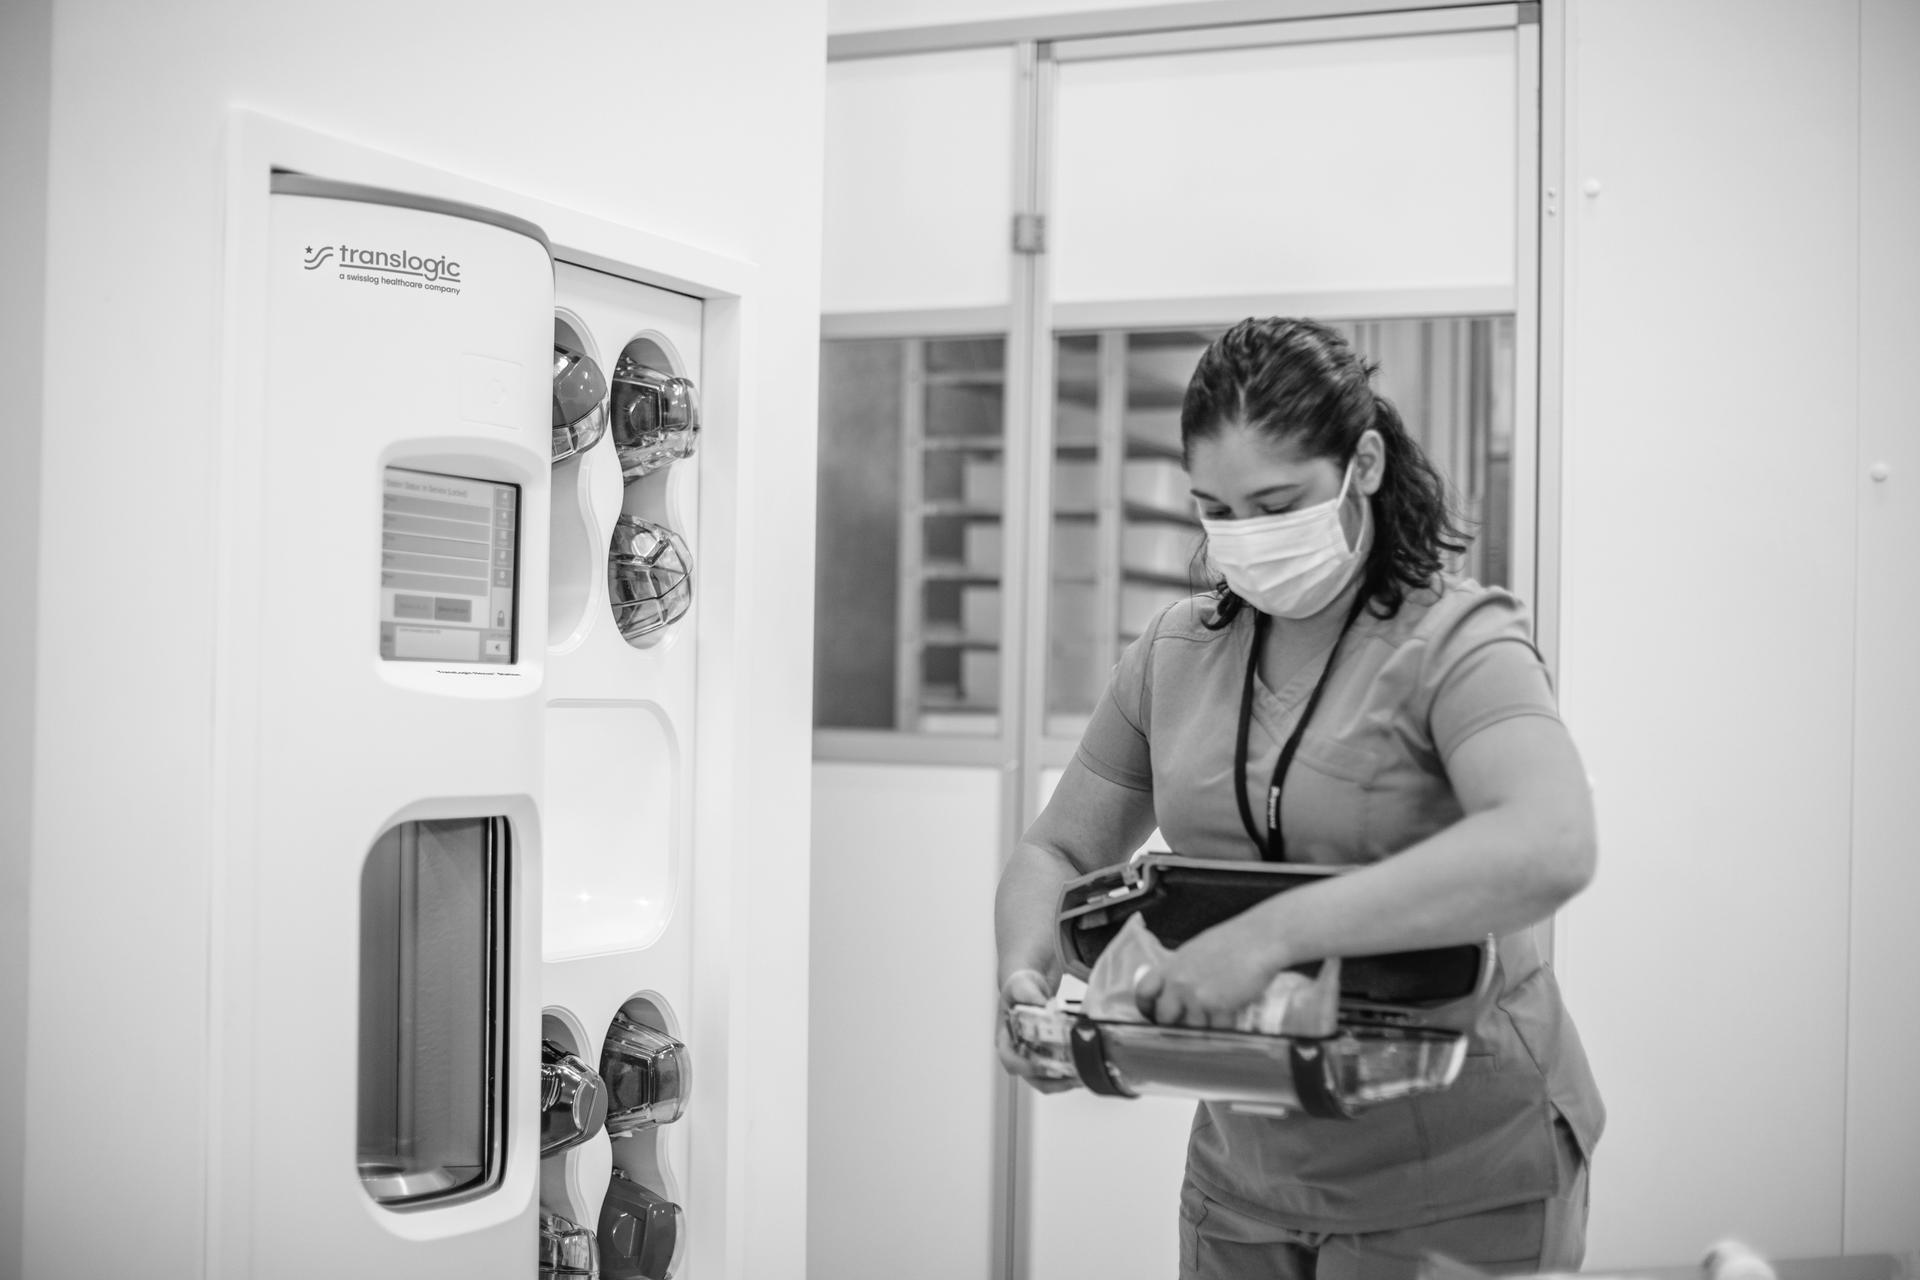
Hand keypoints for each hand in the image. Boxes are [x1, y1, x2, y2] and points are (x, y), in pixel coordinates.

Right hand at [995, 969, 1076, 1093]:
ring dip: (1066, 1081)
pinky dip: (1071, 1073)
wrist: (1030, 987)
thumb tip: (1046, 1007)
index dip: (1026, 1067)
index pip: (1011, 1061)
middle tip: (1075, 1076)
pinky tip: (1087, 1068)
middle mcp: (1018, 1053)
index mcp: (1006, 1039)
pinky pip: (1058, 1073)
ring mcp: (1033, 1058)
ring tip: (1085, 1076)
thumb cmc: (1019, 987)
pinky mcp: (1048, 1057)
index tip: (1045, 1066)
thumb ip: (1030, 995)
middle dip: (1054, 1081)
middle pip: (1033, 1078)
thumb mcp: (1021, 985)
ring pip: (1048, 1081)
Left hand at [1132, 916, 1288, 1028]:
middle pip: (1164, 1018)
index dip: (1146, 1008)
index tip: (1153, 1016)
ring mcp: (1197, 996)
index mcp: (1171, 966)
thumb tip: (1174, 988)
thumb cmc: (1234, 940)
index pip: (1143, 992)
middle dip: (1176, 1025)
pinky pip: (1216, 1031)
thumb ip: (1181, 971)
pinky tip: (1232, 1020)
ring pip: (1192, 1029)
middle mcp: (1179, 982)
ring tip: (1217, 1020)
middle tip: (1190, 1025)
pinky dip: (1225, 1030)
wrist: (1261, 939)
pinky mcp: (1219, 1008)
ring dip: (1204, 1029)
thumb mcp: (1196, 951)